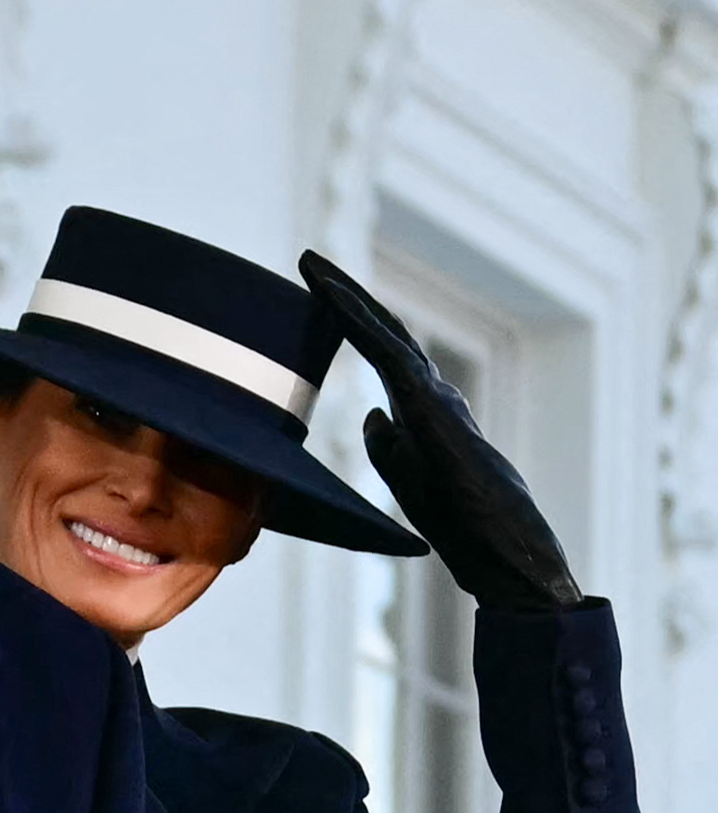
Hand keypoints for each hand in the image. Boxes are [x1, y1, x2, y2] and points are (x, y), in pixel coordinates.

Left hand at [300, 251, 581, 611]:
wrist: (503, 552)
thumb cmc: (463, 522)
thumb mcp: (409, 477)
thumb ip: (389, 444)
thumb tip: (373, 415)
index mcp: (421, 409)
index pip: (382, 352)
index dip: (351, 319)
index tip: (316, 289)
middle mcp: (430, 394)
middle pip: (382, 331)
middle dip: (345, 295)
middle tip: (309, 260)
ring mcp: (433, 398)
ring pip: (385, 334)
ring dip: (347, 299)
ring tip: (313, 267)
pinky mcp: (431, 410)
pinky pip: (388, 356)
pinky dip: (359, 325)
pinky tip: (332, 300)